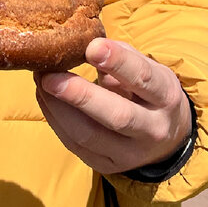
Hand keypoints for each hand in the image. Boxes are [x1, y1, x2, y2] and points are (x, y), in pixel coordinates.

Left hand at [35, 38, 190, 174]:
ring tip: (41, 80)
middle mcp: (153, 129)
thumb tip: (83, 40)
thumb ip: (119, 54)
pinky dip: (55, 120)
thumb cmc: (148, 92)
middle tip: (49, 76)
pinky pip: (75, 145)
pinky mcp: (107, 165)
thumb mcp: (146, 68)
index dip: (118, 62)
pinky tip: (45, 98)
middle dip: (80, 95)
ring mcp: (130, 153)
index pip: (144, 79)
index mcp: (166, 97)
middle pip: (117, 116)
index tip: (91, 47)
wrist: (165, 139)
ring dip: (58, 107)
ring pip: (88, 135)